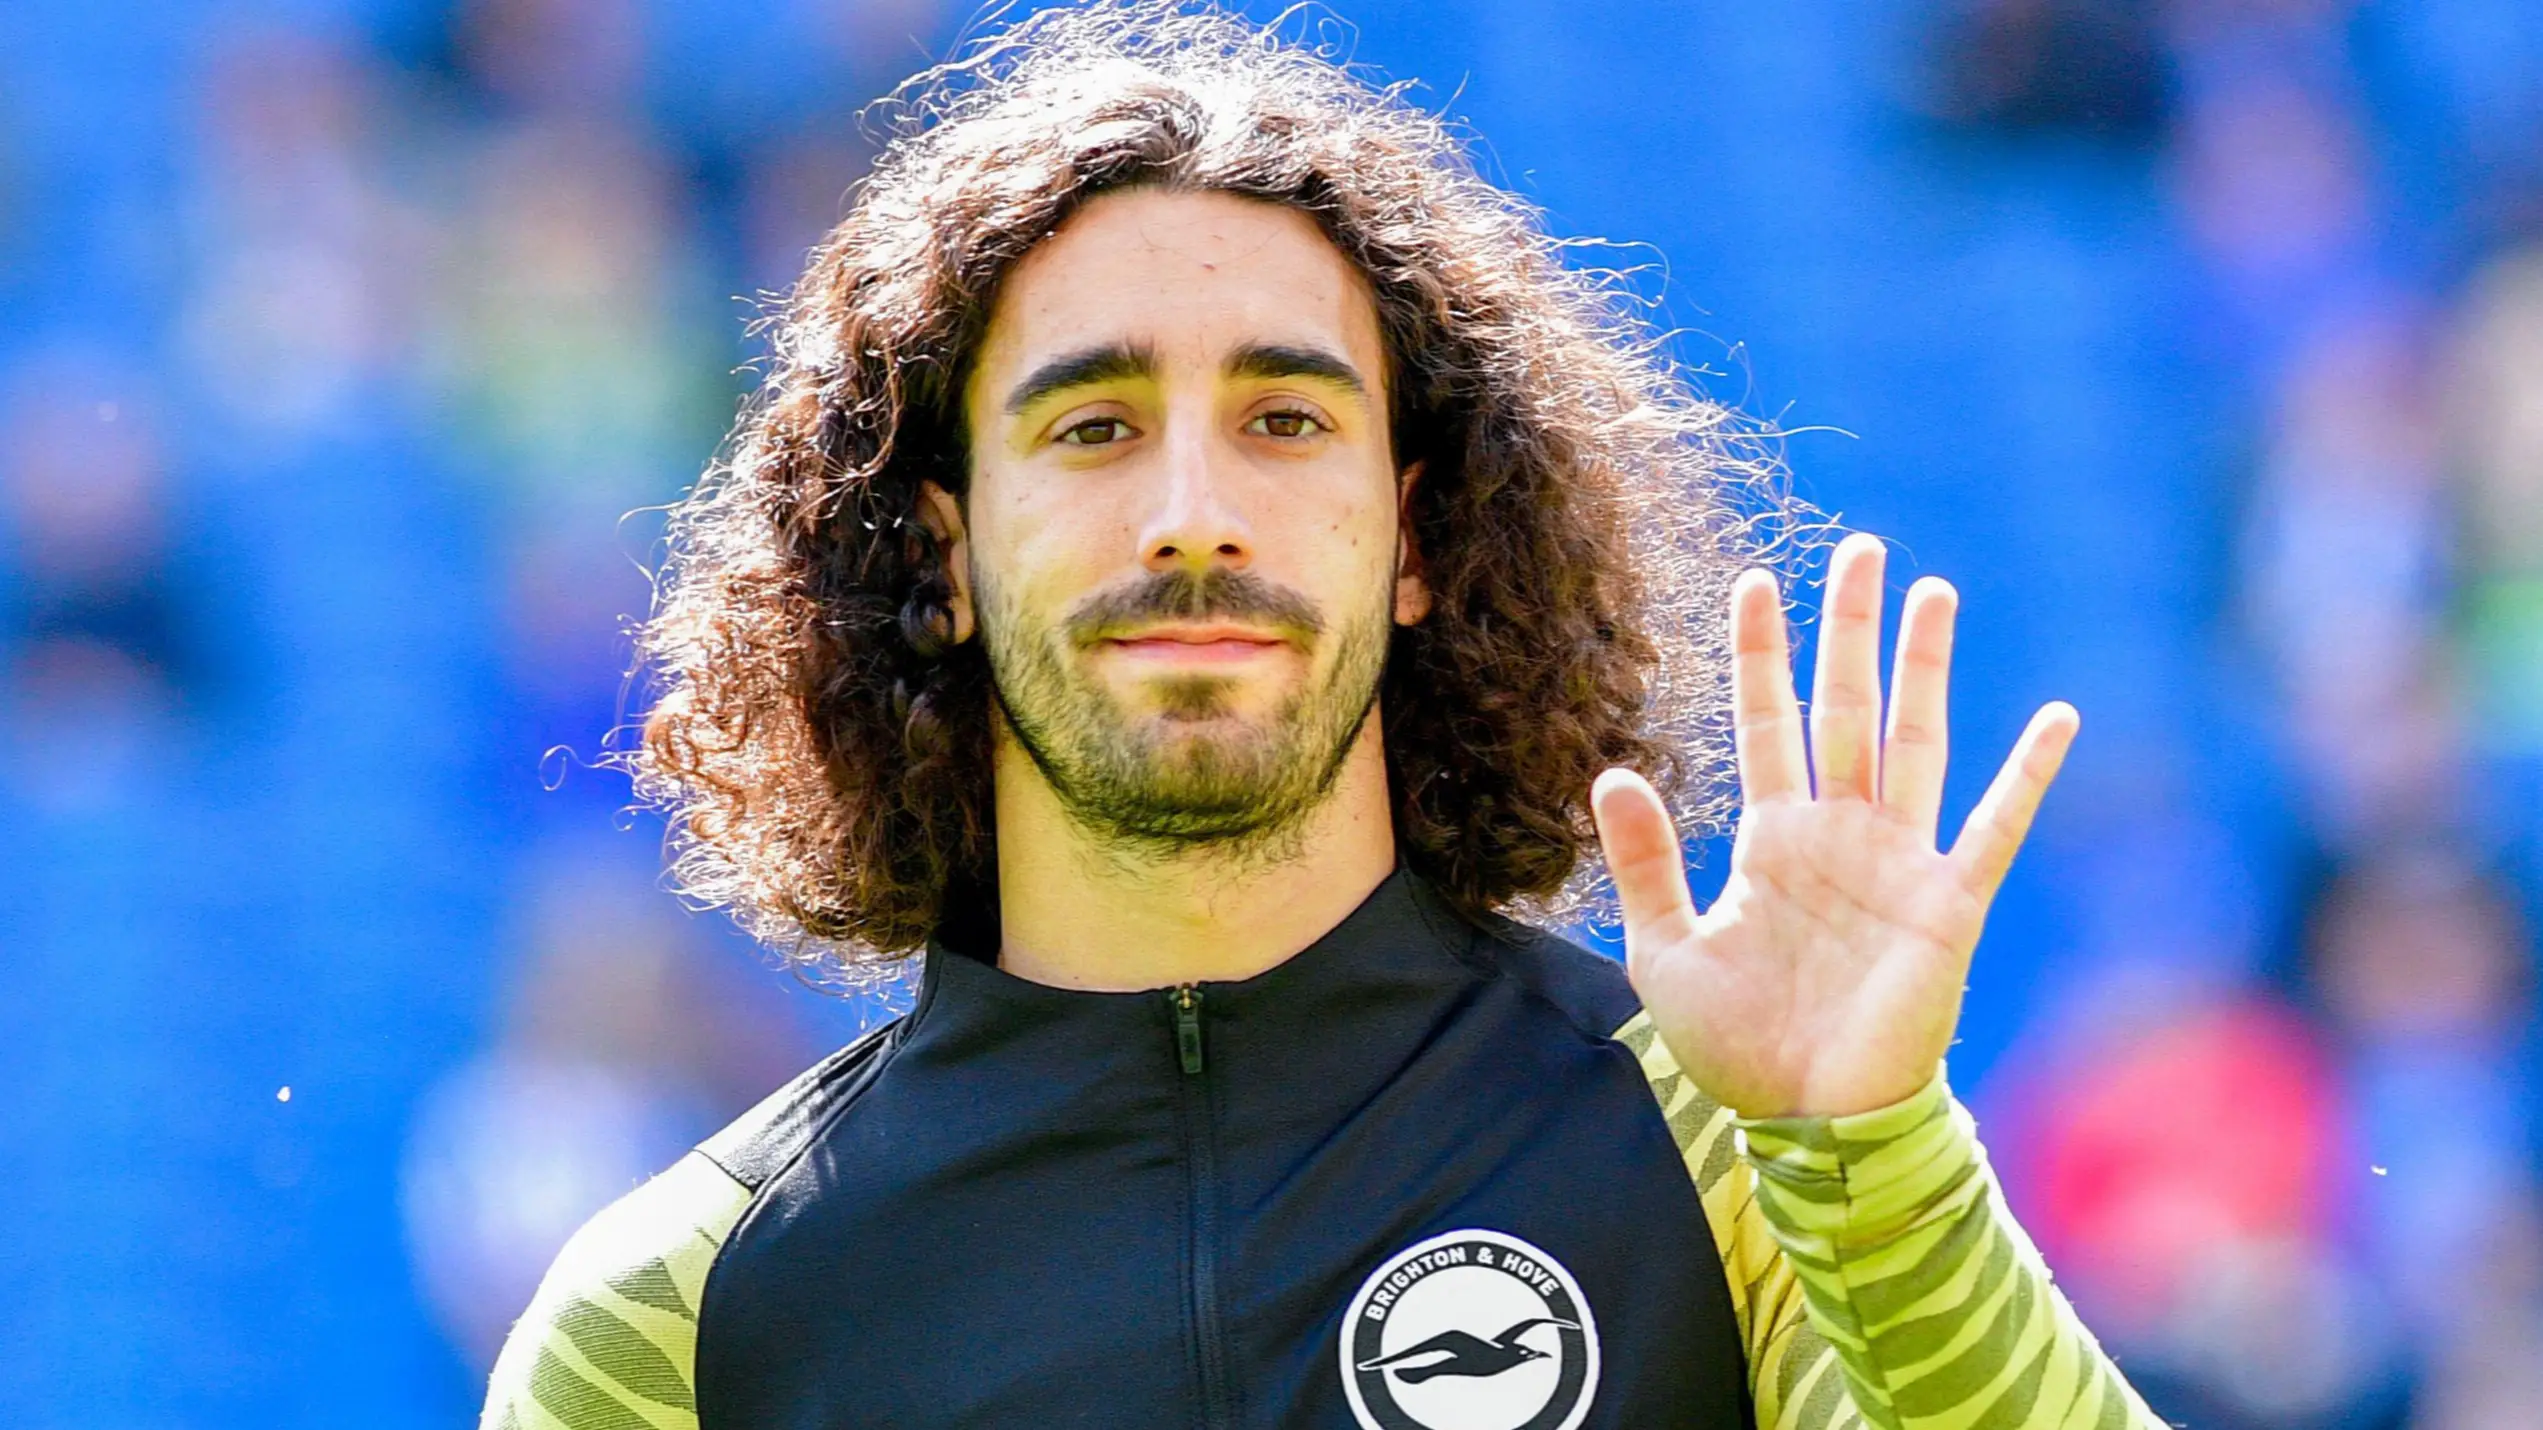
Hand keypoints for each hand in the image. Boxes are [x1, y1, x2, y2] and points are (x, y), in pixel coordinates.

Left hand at [1591, 532, 2077, 1119]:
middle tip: (1859, 548)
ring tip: (1933, 592)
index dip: (1761, 655)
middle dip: (1850, 630)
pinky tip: (2056, 718)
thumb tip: (1612, 771)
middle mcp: (1839, 833)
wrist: (1808, 1121)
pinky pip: (1994, 827)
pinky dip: (2027, 774)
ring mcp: (1898, 862)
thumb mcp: (1665, 952)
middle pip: (1847, 707)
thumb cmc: (1738, 1046)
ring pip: (1914, 741)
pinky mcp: (1949, 903)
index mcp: (1774, 838)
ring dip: (1924, 668)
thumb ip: (1645, 862)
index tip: (1754, 580)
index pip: (1768, 721)